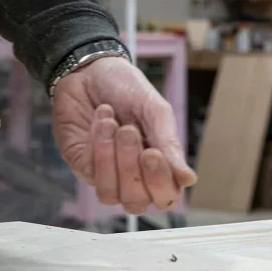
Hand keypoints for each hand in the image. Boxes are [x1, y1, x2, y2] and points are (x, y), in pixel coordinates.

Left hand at [52, 56, 195, 215]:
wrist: (90, 68)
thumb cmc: (127, 88)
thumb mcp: (154, 109)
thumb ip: (169, 144)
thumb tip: (189, 180)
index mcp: (158, 165)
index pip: (166, 196)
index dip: (160, 183)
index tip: (152, 152)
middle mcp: (132, 176)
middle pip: (137, 202)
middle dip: (131, 167)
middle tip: (129, 130)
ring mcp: (105, 173)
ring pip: (110, 194)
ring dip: (112, 158)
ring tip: (112, 124)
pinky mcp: (82, 164)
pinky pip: (90, 172)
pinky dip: (96, 144)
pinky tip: (101, 119)